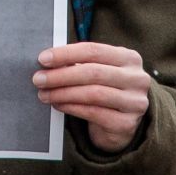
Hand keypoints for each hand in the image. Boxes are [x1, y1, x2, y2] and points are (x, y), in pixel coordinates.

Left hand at [34, 42, 150, 153]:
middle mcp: (137, 78)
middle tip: (38, 79)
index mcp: (129, 58)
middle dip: (60, 75)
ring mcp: (135, 102)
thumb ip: (79, 63)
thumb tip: (47, 61)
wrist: (122, 124)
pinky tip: (58, 105)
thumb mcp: (97, 71)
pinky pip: (93, 113)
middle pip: (93, 72)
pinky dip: (71, 107)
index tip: (42, 59)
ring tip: (44, 94)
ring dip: (62, 93)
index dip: (66, 54)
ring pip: (93, 94)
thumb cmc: (104, 90)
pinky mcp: (126, 123)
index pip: (93, 51)